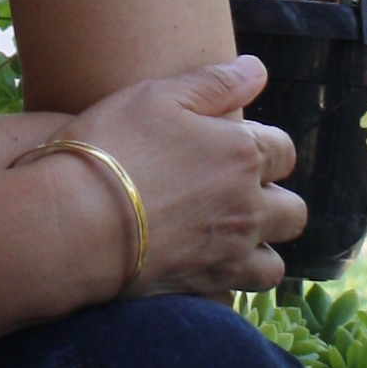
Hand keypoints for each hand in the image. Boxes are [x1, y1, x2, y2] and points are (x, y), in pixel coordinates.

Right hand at [47, 56, 305, 298]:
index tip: (235, 148)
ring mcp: (230, 255)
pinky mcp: (204, 289)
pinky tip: (204, 272)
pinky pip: (236, 297)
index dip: (263, 147)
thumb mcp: (157, 95)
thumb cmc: (110, 148)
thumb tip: (258, 70)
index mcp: (243, 154)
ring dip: (260, 250)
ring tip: (228, 240)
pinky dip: (228, 286)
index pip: (284, 151)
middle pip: (292, 211)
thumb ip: (215, 82)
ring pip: (274, 264)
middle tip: (235, 195)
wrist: (73, 223)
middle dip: (274, 202)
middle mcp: (249, 208)